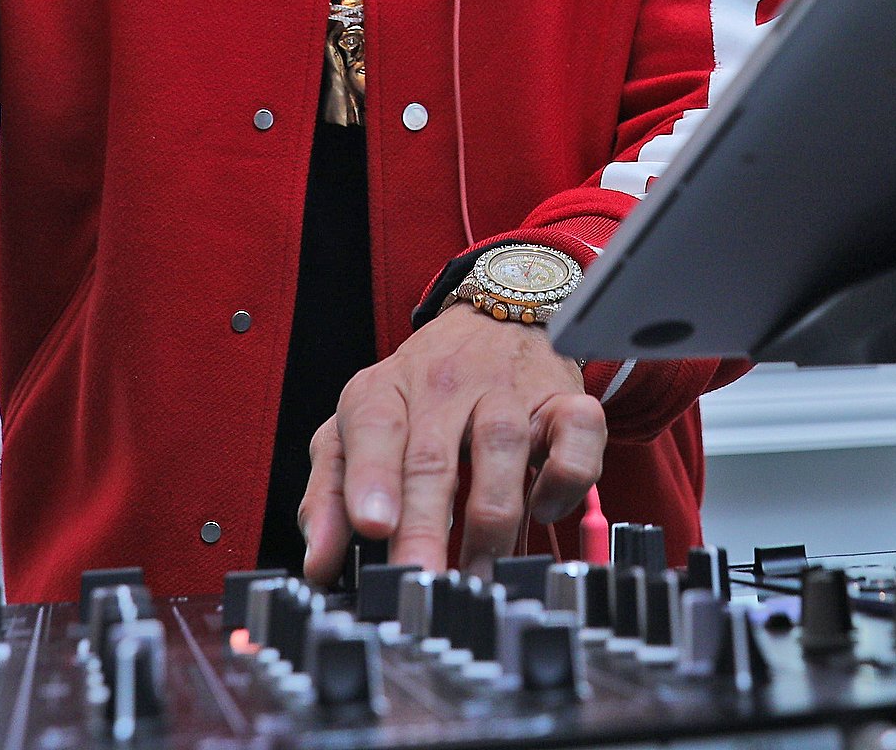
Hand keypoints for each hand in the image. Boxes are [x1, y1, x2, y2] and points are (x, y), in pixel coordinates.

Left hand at [296, 306, 605, 584]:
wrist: (496, 317)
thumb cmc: (421, 391)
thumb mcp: (357, 429)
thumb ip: (330, 494)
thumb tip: (319, 565)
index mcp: (386, 391)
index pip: (373, 426)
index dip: (370, 478)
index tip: (371, 526)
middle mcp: (445, 385)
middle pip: (433, 454)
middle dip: (425, 524)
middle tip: (420, 578)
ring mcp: (508, 390)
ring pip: (502, 445)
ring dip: (491, 517)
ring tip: (478, 573)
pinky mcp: (563, 399)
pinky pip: (577, 432)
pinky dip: (565, 476)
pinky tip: (545, 509)